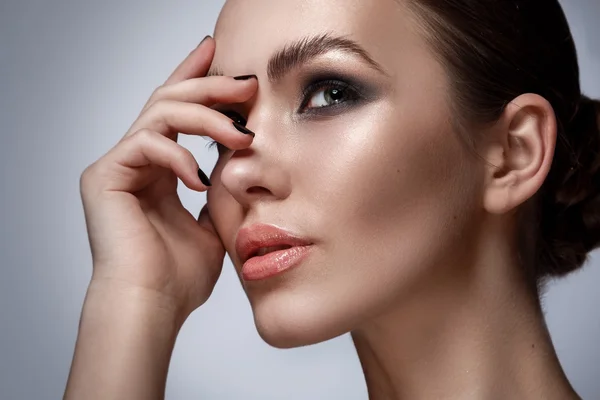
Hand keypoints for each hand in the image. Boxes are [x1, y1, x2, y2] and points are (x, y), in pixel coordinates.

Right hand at [79, 36, 256, 321]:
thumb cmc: (179, 276)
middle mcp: (136, 162)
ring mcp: (118, 167)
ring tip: (241, 133)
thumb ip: (220, 193)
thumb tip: (236, 171)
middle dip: (210, 87)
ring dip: (205, 116)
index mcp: (159, 170)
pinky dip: (179, 156)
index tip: (221, 55)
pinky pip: (146, 143)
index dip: (197, 80)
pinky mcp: (105, 176)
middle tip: (246, 82)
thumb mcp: (214, 225)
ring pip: (160, 113)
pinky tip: (200, 180)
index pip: (178, 114)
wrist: (153, 307)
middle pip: (170, 101)